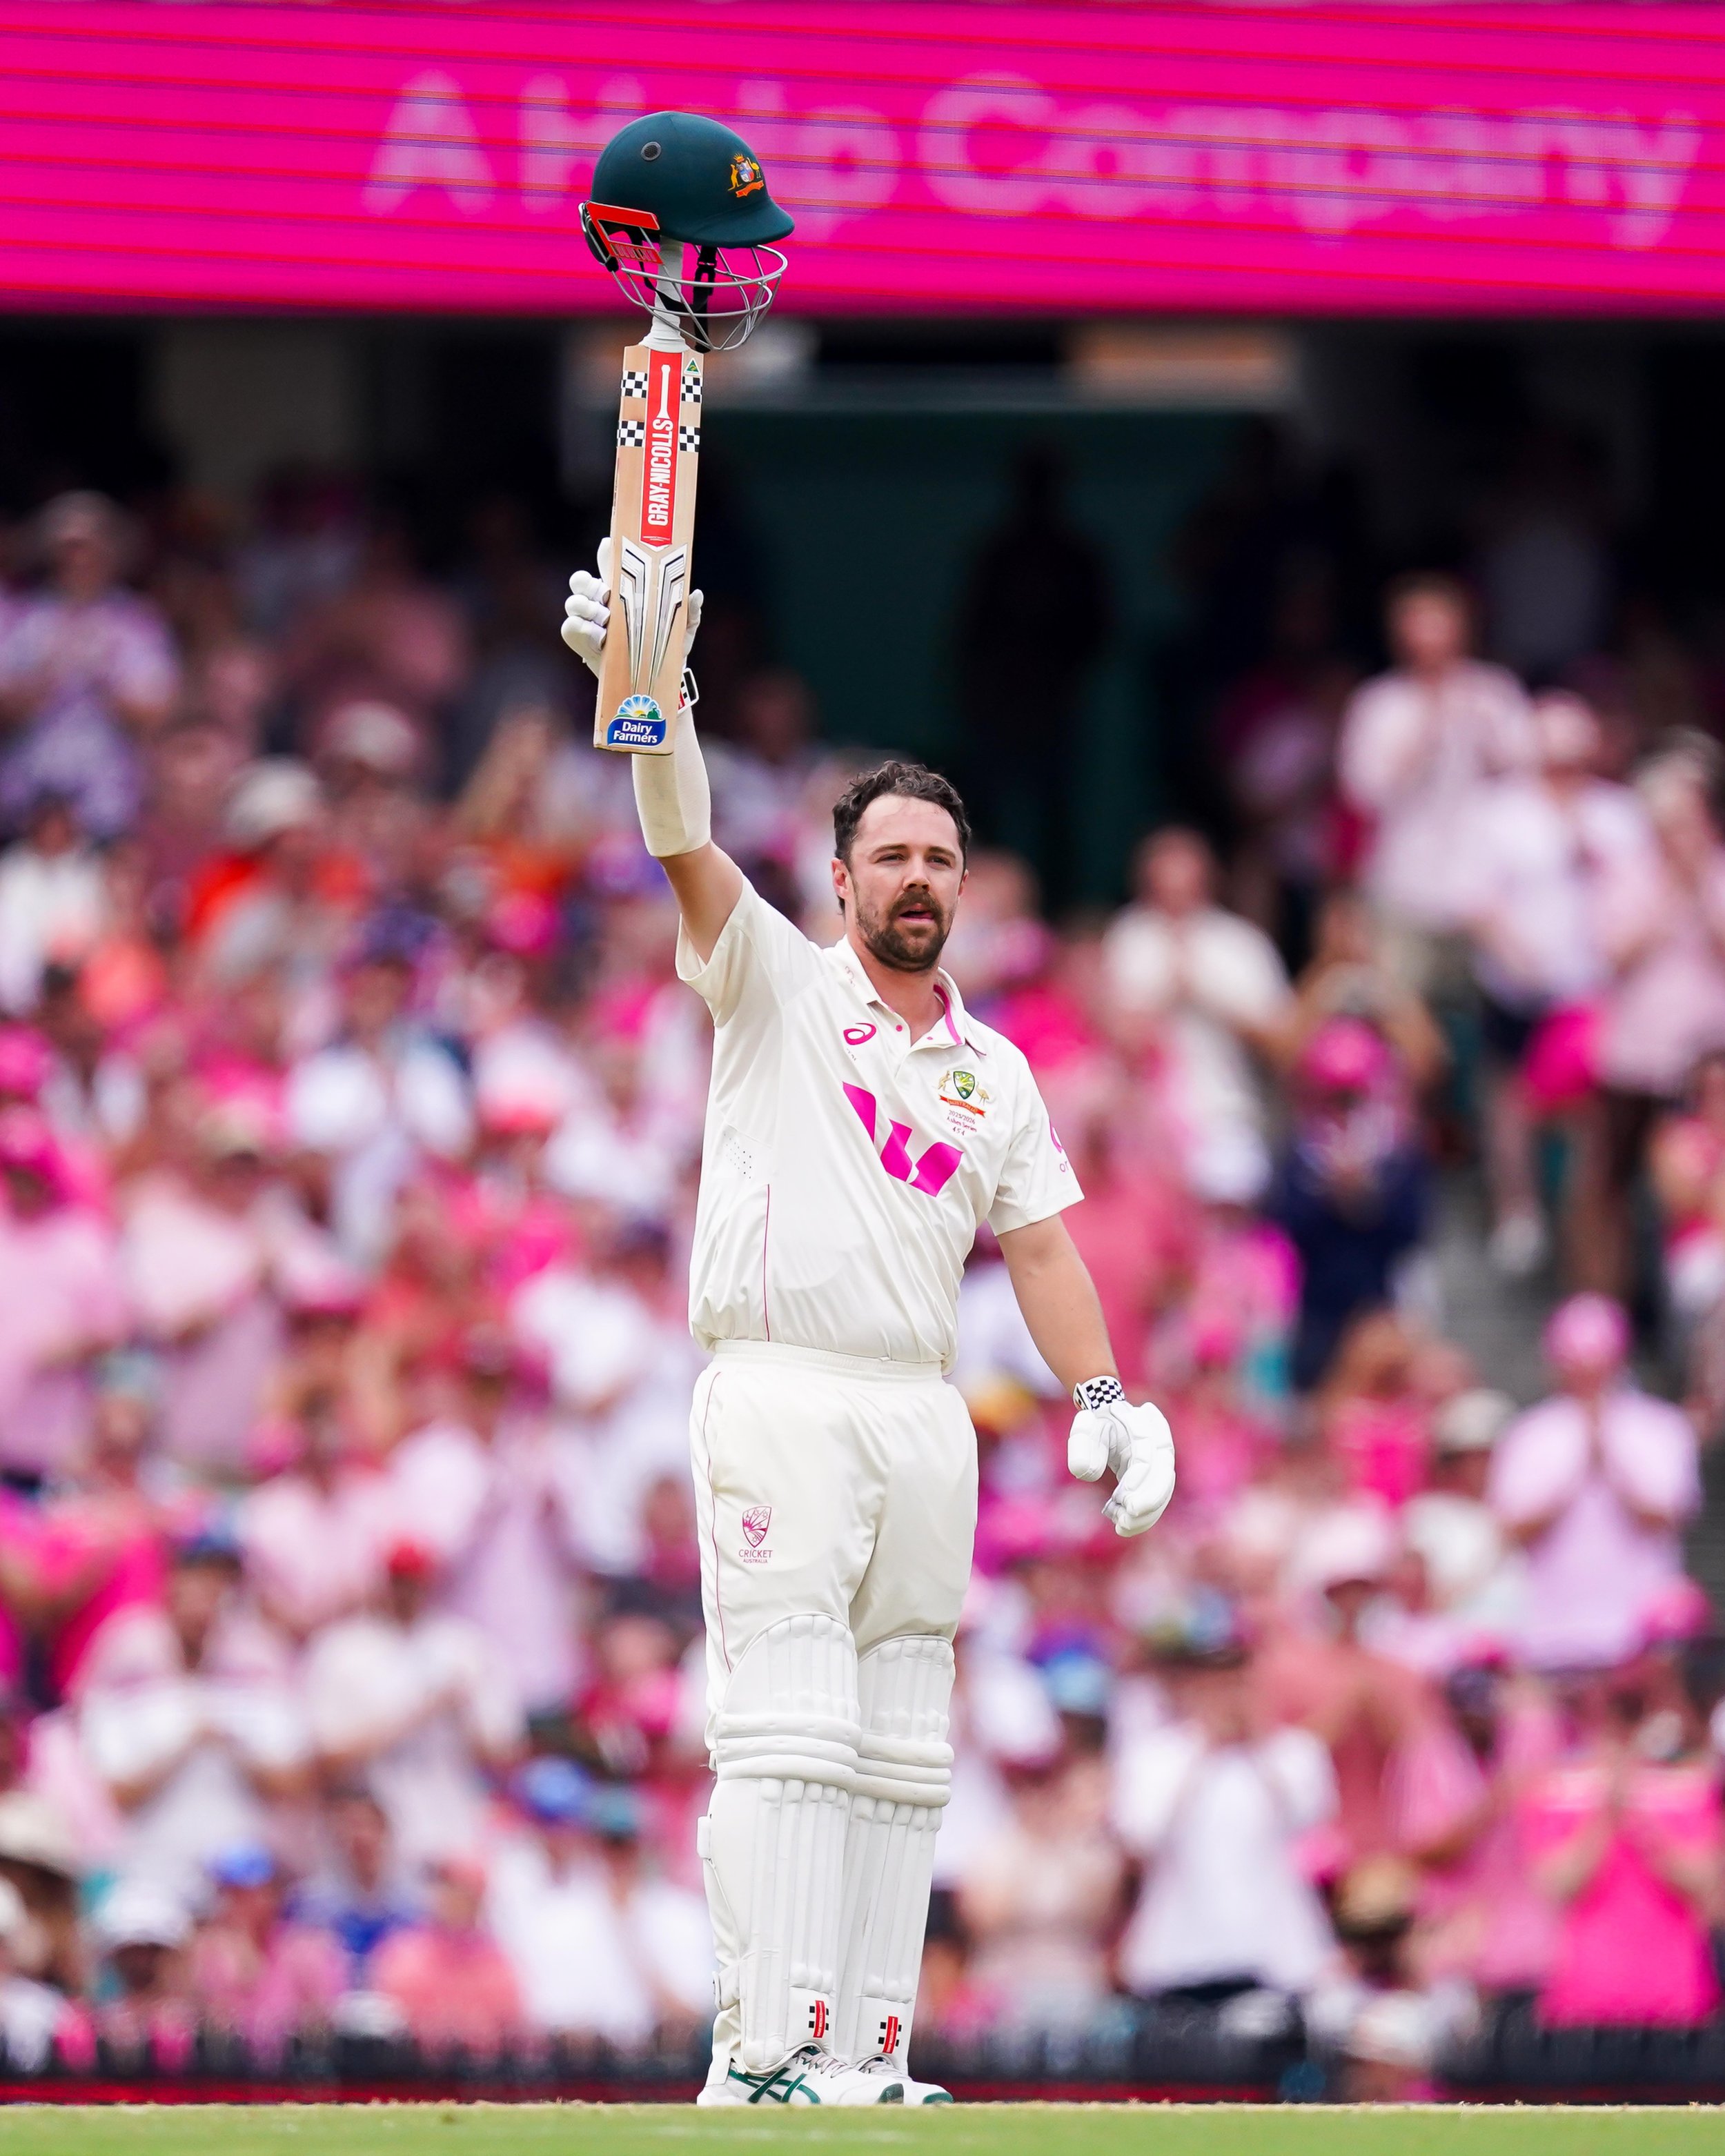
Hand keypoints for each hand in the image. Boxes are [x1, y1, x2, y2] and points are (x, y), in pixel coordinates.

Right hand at [561, 537, 703, 679]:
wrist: (654, 680)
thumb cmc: (666, 647)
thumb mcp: (682, 628)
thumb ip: (690, 611)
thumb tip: (695, 594)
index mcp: (624, 591)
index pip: (608, 564)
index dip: (605, 553)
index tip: (608, 546)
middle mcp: (602, 603)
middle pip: (580, 580)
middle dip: (589, 584)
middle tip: (606, 595)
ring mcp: (589, 622)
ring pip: (574, 602)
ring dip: (588, 608)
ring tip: (607, 621)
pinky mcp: (582, 642)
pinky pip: (570, 627)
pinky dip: (584, 631)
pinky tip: (601, 640)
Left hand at [1067, 1387, 1175, 1536]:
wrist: (1108, 1425)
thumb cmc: (1096, 1425)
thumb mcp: (1084, 1427)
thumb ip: (1081, 1443)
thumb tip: (1087, 1473)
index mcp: (1144, 1426)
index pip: (1149, 1455)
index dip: (1139, 1479)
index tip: (1121, 1498)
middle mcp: (1159, 1444)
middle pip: (1164, 1476)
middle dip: (1148, 1502)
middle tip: (1125, 1520)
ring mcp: (1161, 1462)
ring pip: (1164, 1493)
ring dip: (1146, 1515)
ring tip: (1120, 1526)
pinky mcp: (1157, 1479)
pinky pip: (1158, 1502)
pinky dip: (1144, 1518)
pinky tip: (1122, 1526)